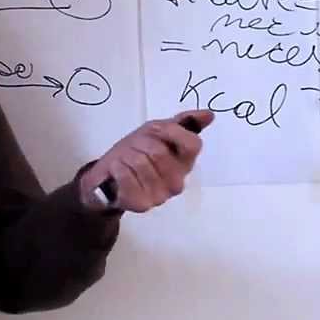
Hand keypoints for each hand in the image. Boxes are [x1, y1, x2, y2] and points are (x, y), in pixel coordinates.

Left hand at [78, 109, 213, 212]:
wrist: (110, 174)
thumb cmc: (137, 151)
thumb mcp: (157, 131)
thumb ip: (184, 122)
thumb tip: (210, 114)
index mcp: (185, 163)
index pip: (192, 144)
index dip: (171, 132)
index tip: (156, 130)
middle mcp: (177, 182)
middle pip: (159, 151)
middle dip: (141, 143)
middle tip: (135, 147)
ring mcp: (160, 196)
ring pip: (140, 162)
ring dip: (127, 155)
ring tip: (126, 160)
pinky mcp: (141, 204)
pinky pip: (126, 176)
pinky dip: (117, 167)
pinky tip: (118, 171)